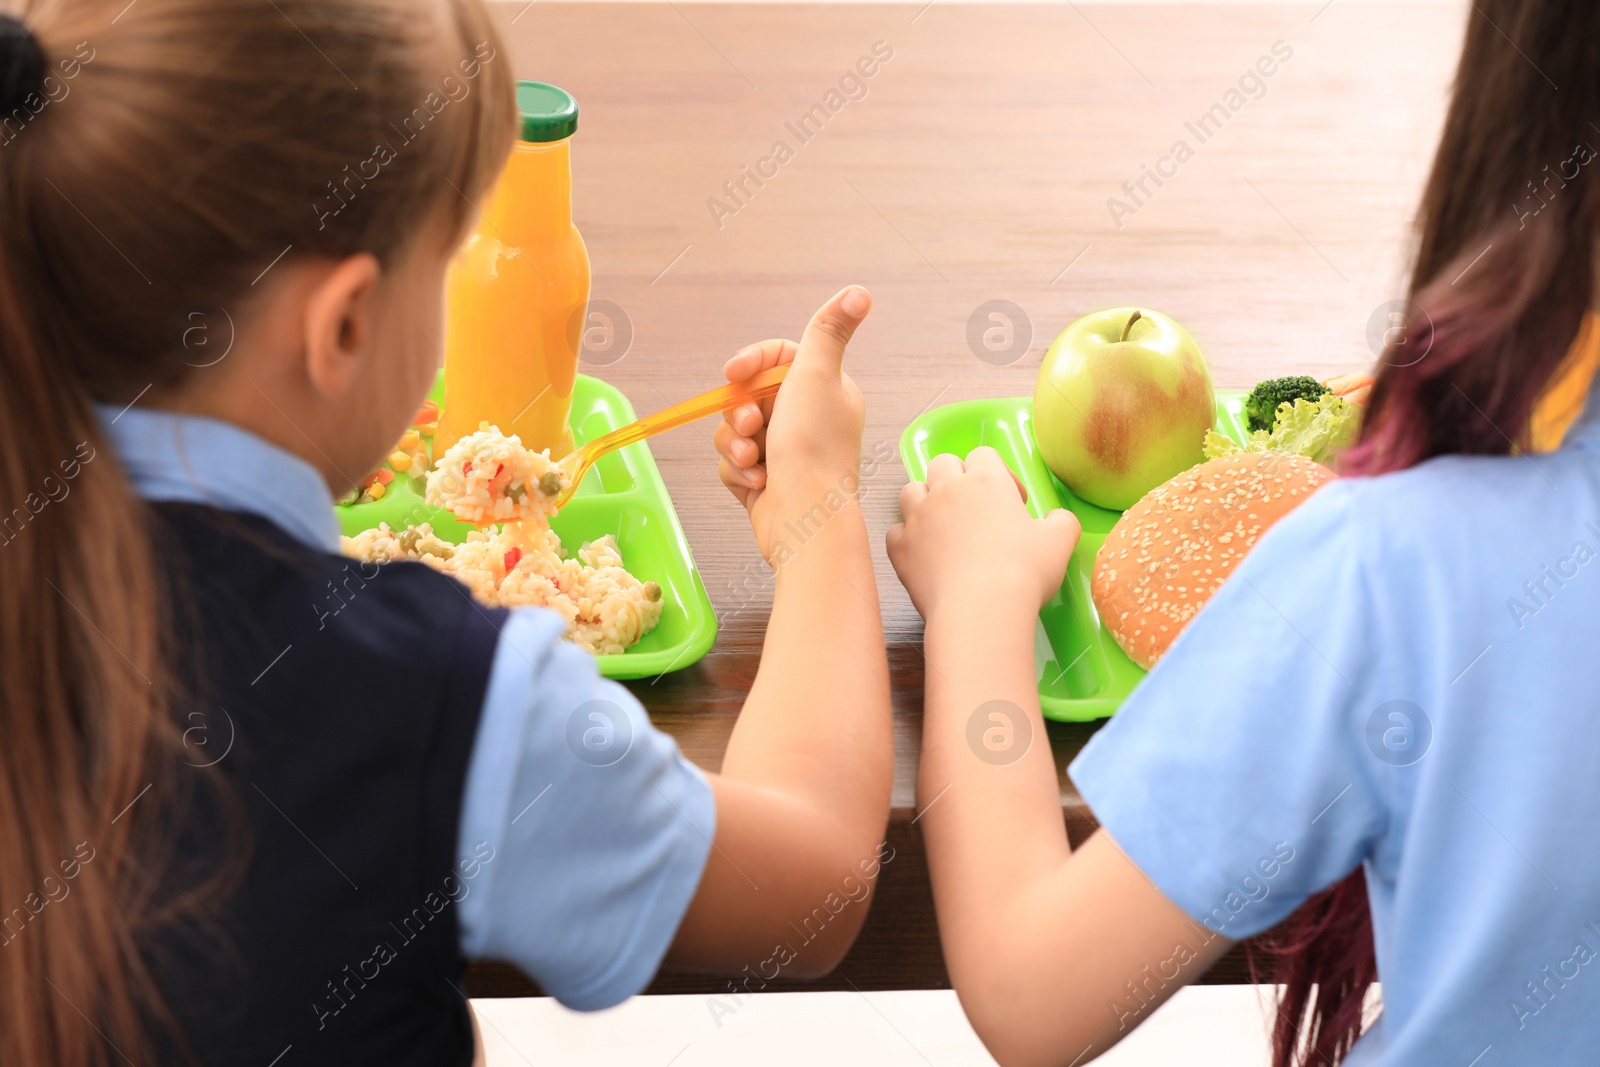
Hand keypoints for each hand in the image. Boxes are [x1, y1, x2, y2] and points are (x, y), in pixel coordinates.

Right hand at [715, 286, 869, 559]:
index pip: (779, 360)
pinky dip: (738, 472)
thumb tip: (860, 291)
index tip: (733, 373)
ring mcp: (785, 453)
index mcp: (827, 391)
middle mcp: (808, 420)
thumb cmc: (813, 448)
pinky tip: (756, 484)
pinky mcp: (765, 481)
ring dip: (735, 444)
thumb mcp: (817, 374)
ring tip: (752, 461)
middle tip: (751, 428)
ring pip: (735, 430)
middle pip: (750, 396)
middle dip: (740, 413)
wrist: (804, 521)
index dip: (751, 363)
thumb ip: (828, 329)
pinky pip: (732, 462)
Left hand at [886, 446, 1080, 618]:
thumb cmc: (1023, 571)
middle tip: (975, 509)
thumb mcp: (1059, 542)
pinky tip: (924, 553)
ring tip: (944, 525)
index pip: (984, 455)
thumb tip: (1058, 519)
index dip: (999, 474)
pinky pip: (895, 531)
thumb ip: (1061, 521)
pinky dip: (906, 538)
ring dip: (925, 500)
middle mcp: (946, 490)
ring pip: (911, 491)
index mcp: (986, 481)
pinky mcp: (900, 548)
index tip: (1012, 502)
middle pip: (942, 464)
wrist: (981, 610)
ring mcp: (918, 518)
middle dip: (957, 478)